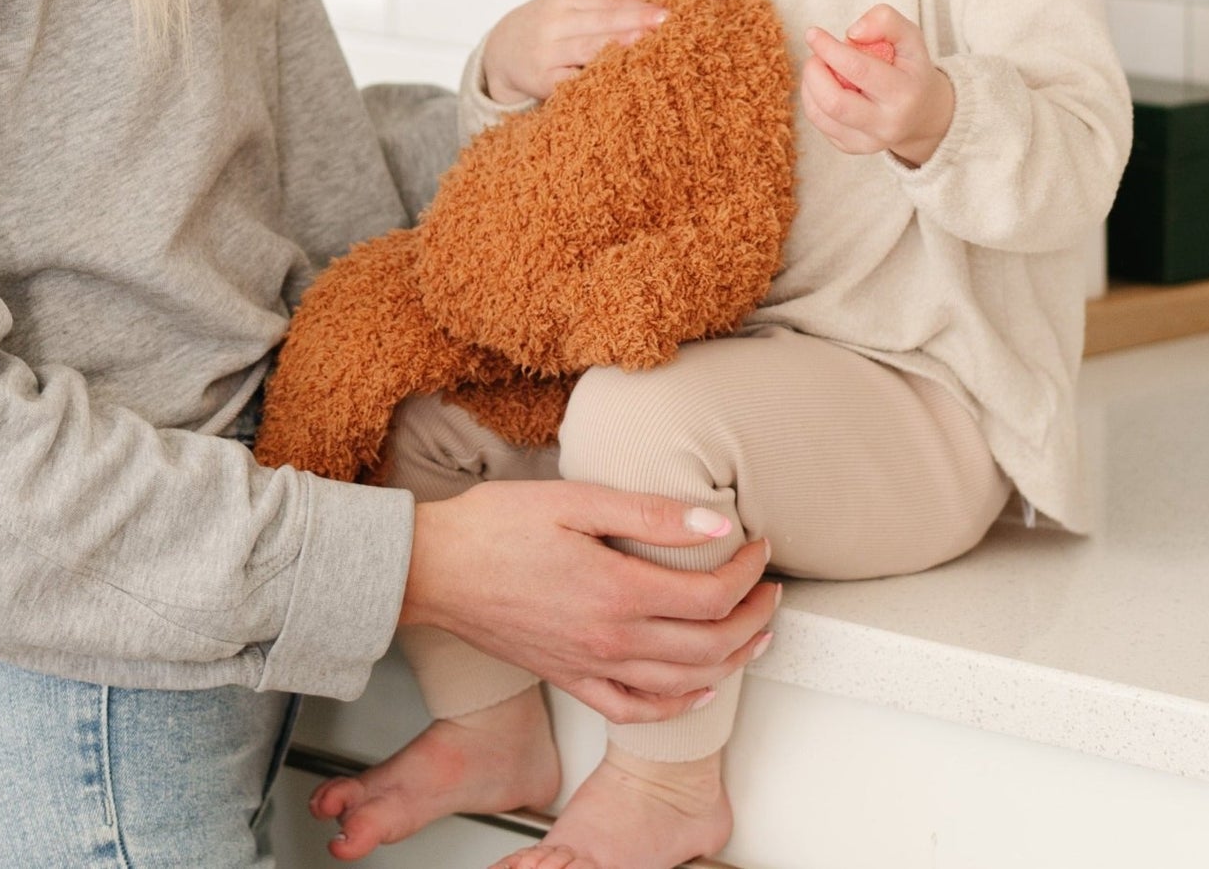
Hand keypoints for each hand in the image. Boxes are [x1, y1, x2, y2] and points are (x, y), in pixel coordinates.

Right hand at [400, 481, 780, 723]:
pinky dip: (679, 705)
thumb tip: (716, 524)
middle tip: (772, 588)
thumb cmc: (497, 525)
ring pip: (684, 681)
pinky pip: (637, 710)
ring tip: (755, 632)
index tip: (759, 545)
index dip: (747, 572)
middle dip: (754, 616)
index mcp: (618, 591)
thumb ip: (650, 516)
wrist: (436, 568)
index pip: (711, 595)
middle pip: (710, 643)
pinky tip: (699, 689)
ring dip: (732, 658)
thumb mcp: (576, 500)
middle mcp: (612, 640)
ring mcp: (591, 667)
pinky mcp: (569, 680)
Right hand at [482, 0, 667, 105]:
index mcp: (563, 0)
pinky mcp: (541, 80)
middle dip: (632, 22)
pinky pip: (572, 81)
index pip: (605, 2)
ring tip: (643, 43)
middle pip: (599, 23)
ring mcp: (546, 52)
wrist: (499, 51)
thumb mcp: (571, 8)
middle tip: (663, 22)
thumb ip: (610, 5)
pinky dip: (593, 80)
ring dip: (616, 47)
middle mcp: (553, 23)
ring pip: (587, 50)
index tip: (666, 11)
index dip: (636, 7)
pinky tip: (616, 80)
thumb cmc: (546, 27)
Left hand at [802, 4, 954, 167]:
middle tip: (816, 55)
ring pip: (820, 114)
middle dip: (815, 71)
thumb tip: (852, 33)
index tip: (813, 33)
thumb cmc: (910, 68)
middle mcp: (888, 124)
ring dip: (810, 84)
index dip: (829, 48)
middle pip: (834, 101)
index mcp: (905, 94)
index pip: (858, 69)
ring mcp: (869, 141)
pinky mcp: (852, 148)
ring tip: (820, 67)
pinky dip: (812, 98)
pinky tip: (824, 85)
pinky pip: (819, 122)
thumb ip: (886, 21)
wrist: (922, 112)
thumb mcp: (910, 37)